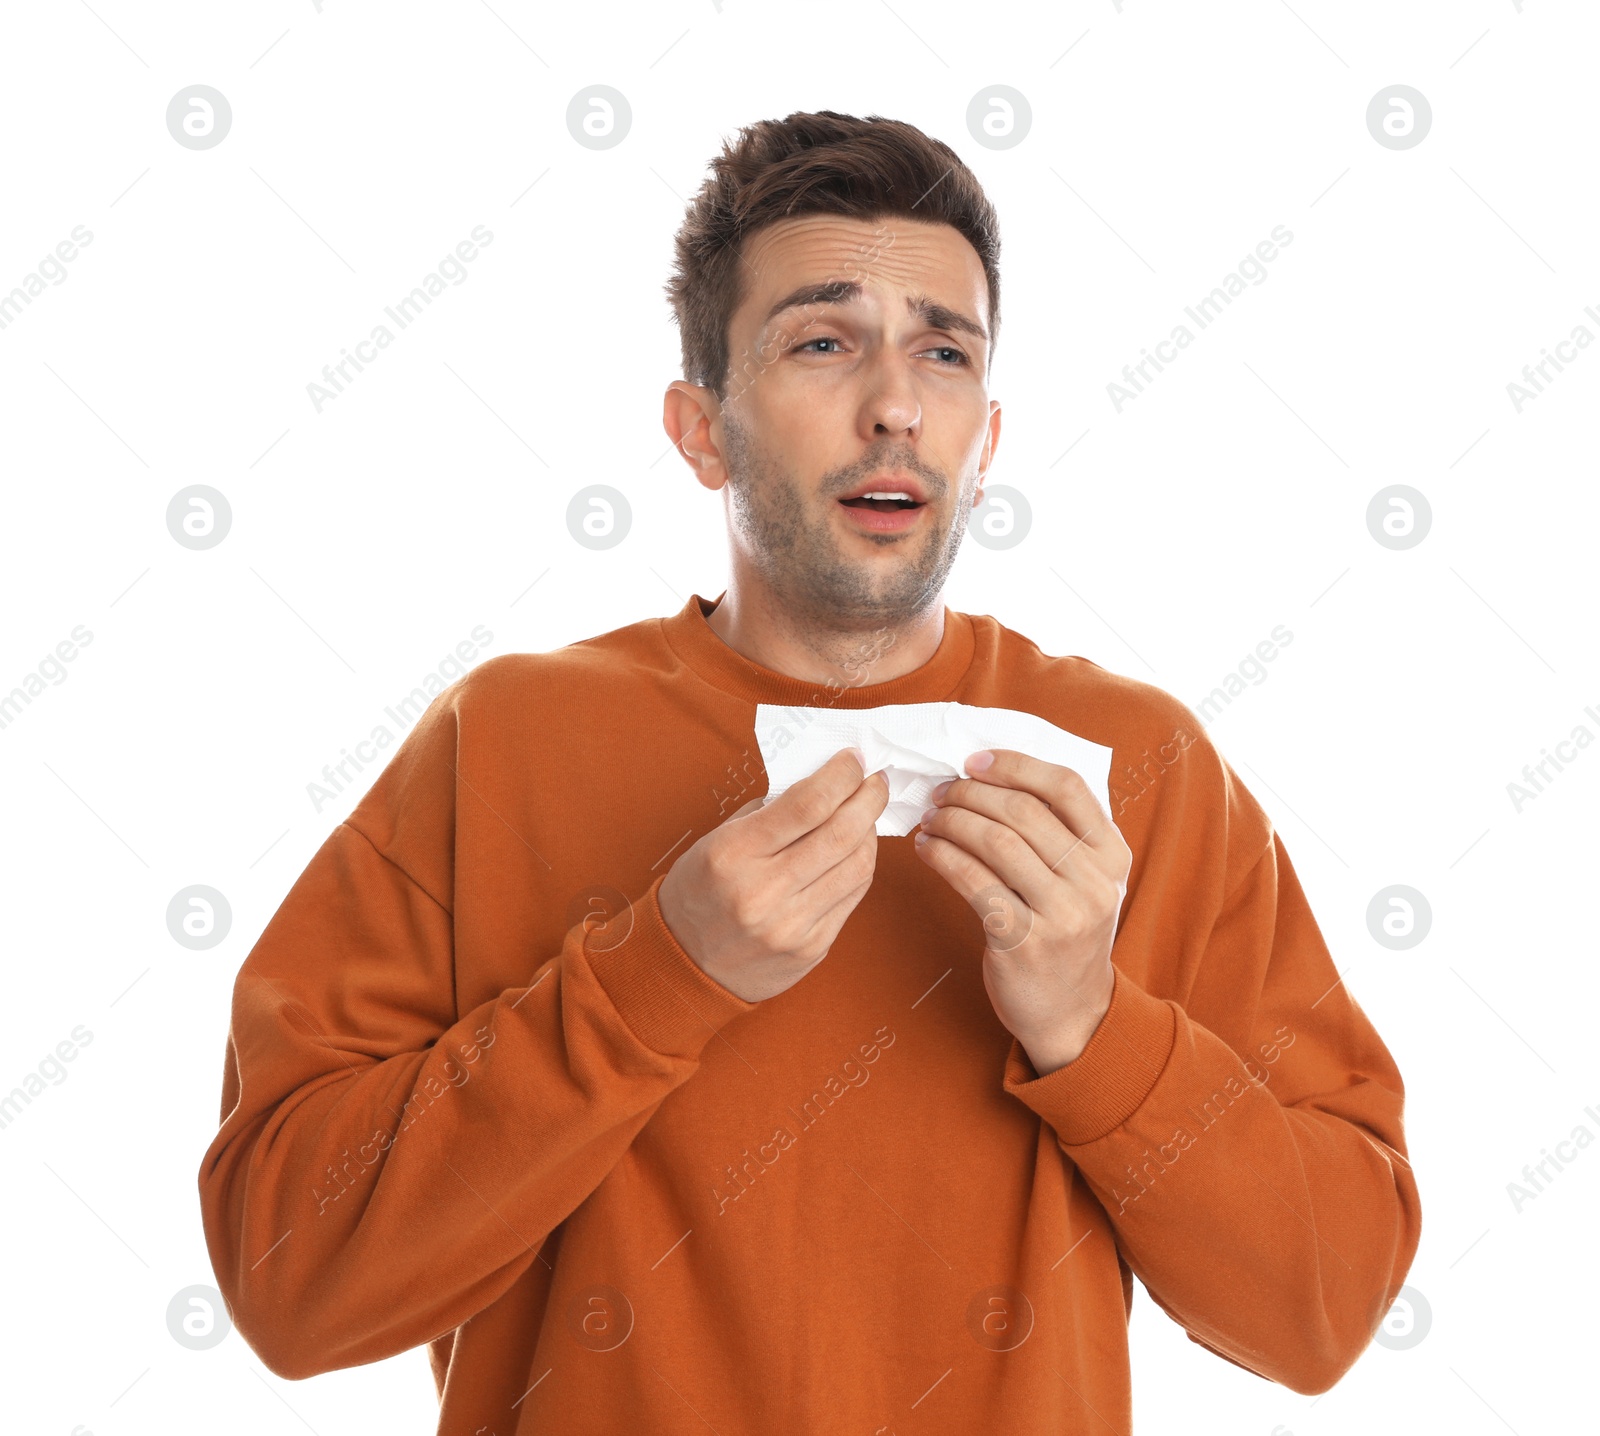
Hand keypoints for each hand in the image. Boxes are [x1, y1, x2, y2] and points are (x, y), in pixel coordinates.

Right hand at [658, 748, 889, 1001]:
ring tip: (866, 814)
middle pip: (842, 833)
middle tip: (875, 780)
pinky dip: (860, 865)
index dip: (842, 775)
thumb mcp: (717, 840)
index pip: (808, 803)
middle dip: (869, 797)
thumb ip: (770, 813)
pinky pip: (853, 896)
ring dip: (869, 831)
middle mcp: (764, 891)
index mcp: (734, 853)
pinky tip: (855, 850)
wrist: (685, 966)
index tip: (854, 759)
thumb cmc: (700, 891)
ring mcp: (791, 925)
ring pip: (857, 865)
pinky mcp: (811, 948)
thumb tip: (826, 784)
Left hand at [913, 749, 1131, 1073]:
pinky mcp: (1024, 942)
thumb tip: (990, 774)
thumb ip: (1059, 832)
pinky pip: (973, 882)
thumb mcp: (1085, 880)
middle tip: (940, 793)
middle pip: (1023, 811)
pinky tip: (927, 849)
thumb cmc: (1066, 932)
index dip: (1015, 765)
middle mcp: (1095, 882)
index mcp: (1113, 855)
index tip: (974, 762)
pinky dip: (943, 857)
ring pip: (995, 842)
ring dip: (952, 822)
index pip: (1067, 786)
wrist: (1073, 1012)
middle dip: (970, 793)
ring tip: (931, 819)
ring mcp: (1062, 914)